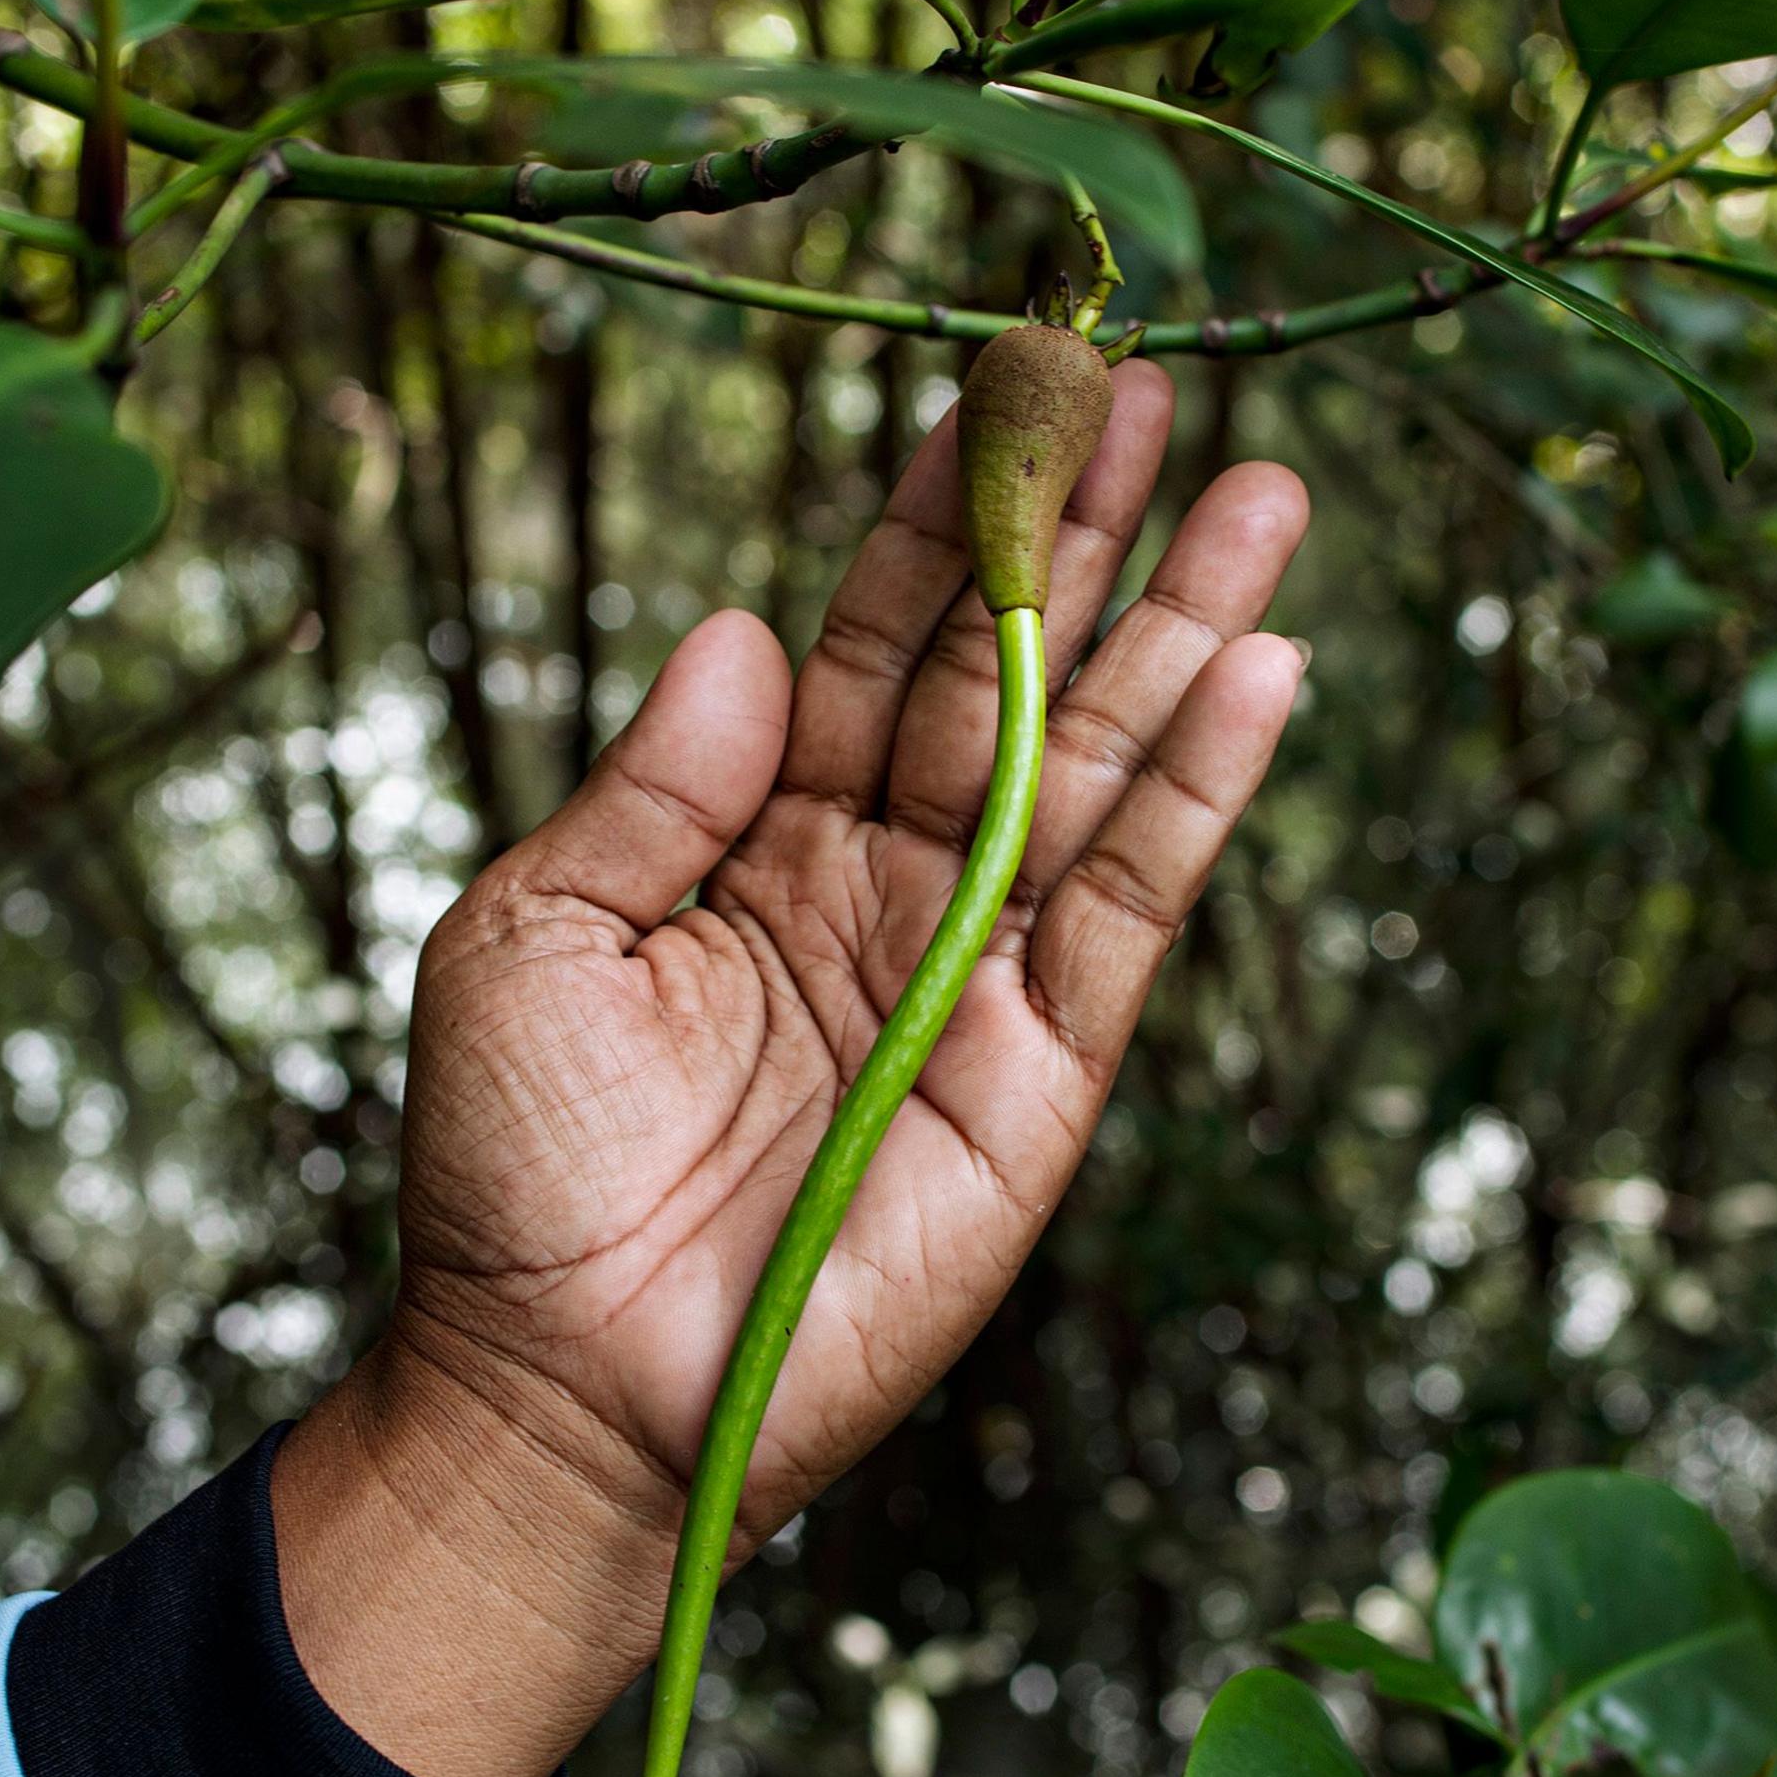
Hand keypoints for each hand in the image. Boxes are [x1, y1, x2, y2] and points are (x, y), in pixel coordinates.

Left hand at [275, 364, 1307, 1776]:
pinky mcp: (1040, 1078)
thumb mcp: (527, 939)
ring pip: (1099, 764)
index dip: (936, 517)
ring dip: (1181, 628)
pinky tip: (1263, 670)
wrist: (562, 1393)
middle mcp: (881, 881)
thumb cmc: (513, 1177)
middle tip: (1154, 386)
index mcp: (755, 834)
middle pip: (1006, 675)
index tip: (1003, 384)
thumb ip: (649, 785)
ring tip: (1260, 490)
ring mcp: (972, 975)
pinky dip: (1204, 792)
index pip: (867, 639)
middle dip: (1082, 535)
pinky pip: (1133, 909)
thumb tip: (740, 625)